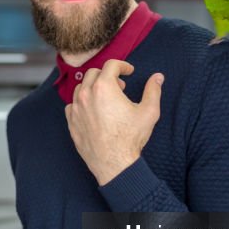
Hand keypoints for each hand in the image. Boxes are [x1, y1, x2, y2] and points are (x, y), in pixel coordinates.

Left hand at [65, 60, 163, 185]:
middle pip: (93, 73)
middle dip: (107, 75)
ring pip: (81, 88)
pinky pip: (72, 105)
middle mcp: (86, 95)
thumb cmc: (131, 137)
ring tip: (106, 98)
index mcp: (104, 87)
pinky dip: (82, 102)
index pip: (111, 65)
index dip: (122, 65)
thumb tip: (158, 77)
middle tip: (120, 86)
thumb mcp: (149, 112)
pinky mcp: (71, 122)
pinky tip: (93, 110)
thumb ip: (153, 90)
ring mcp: (76, 109)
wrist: (114, 163)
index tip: (129, 71)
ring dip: (93, 87)